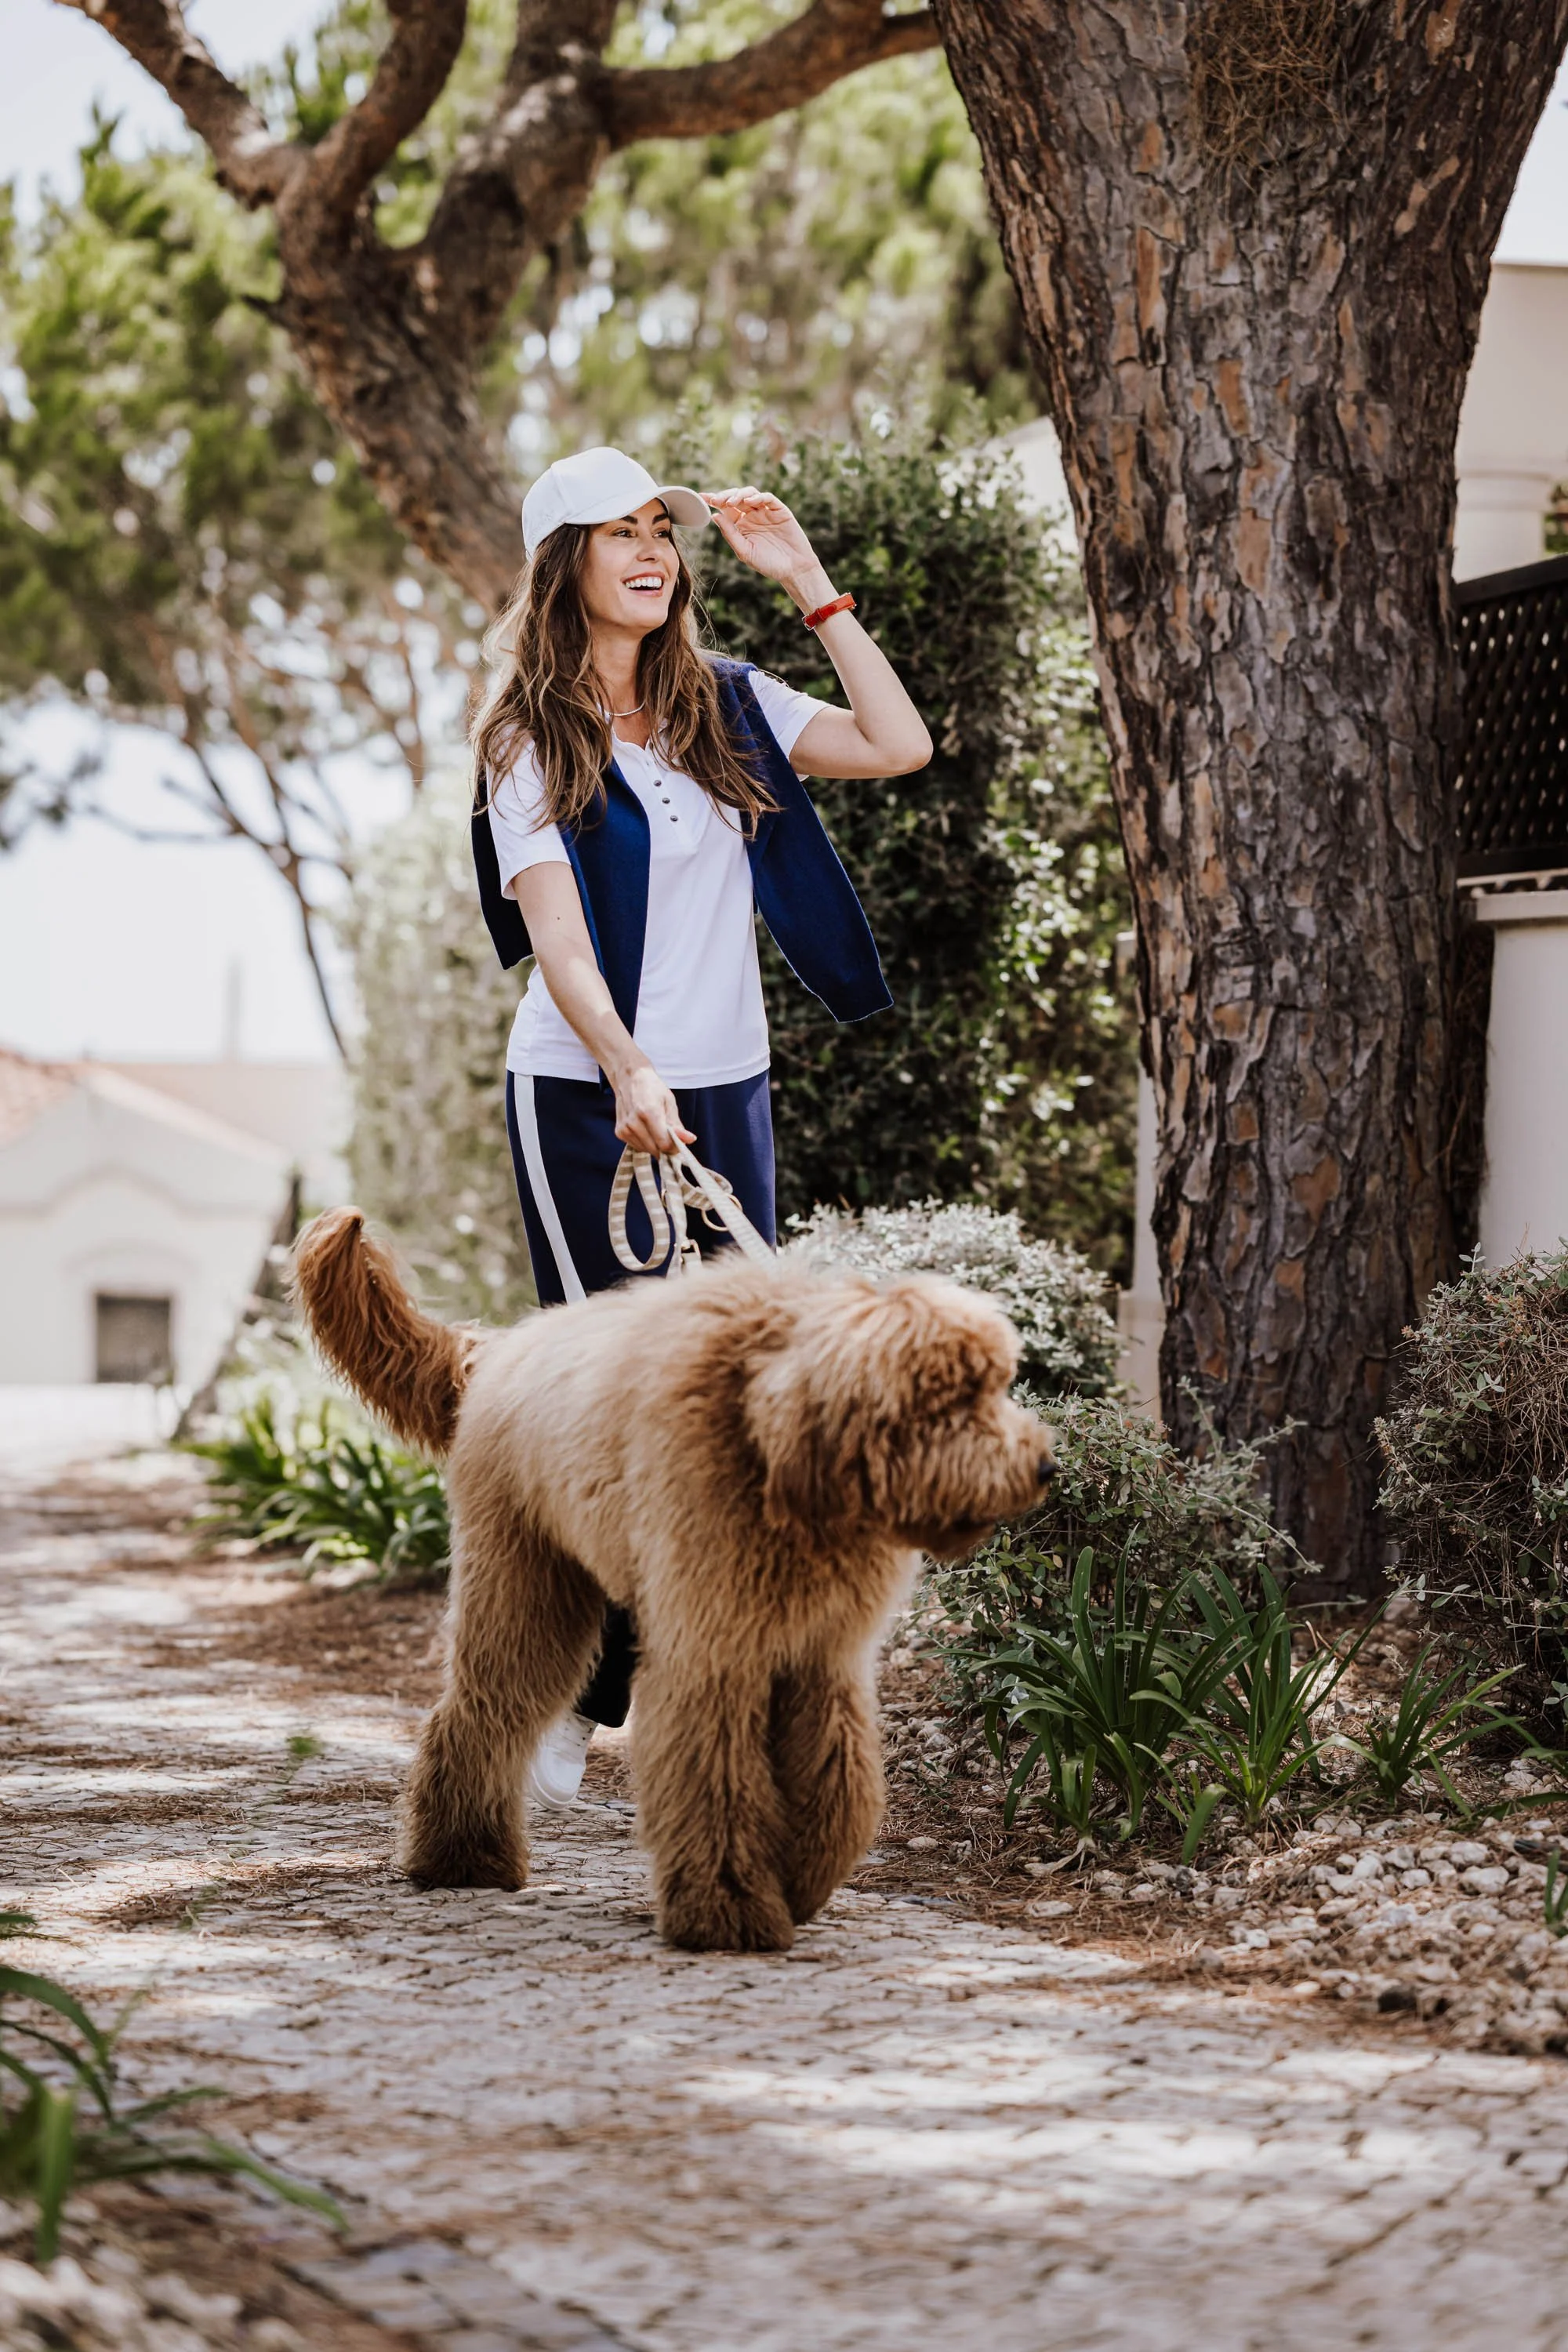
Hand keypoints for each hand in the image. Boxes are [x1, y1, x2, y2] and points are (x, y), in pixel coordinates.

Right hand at [612, 1062, 694, 1156]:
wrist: (630, 1078)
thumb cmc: (652, 1088)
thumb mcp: (669, 1103)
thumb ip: (677, 1124)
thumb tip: (690, 1140)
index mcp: (649, 1112)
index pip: (664, 1143)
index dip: (674, 1146)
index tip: (679, 1140)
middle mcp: (634, 1122)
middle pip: (655, 1149)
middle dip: (666, 1147)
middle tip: (670, 1134)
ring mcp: (624, 1128)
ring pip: (647, 1150)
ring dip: (655, 1145)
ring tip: (656, 1128)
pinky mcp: (619, 1132)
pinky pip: (637, 1146)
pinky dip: (645, 1142)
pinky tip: (646, 1129)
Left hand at [702, 487, 832, 605]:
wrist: (793, 570)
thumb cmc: (768, 564)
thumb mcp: (744, 551)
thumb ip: (730, 533)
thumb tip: (714, 516)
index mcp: (741, 525)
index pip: (725, 508)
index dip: (713, 501)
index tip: (701, 497)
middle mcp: (752, 515)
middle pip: (735, 497)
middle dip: (724, 496)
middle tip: (715, 499)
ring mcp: (765, 511)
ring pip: (750, 493)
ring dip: (739, 494)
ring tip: (732, 501)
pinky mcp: (779, 510)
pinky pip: (768, 498)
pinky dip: (758, 497)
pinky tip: (750, 501)